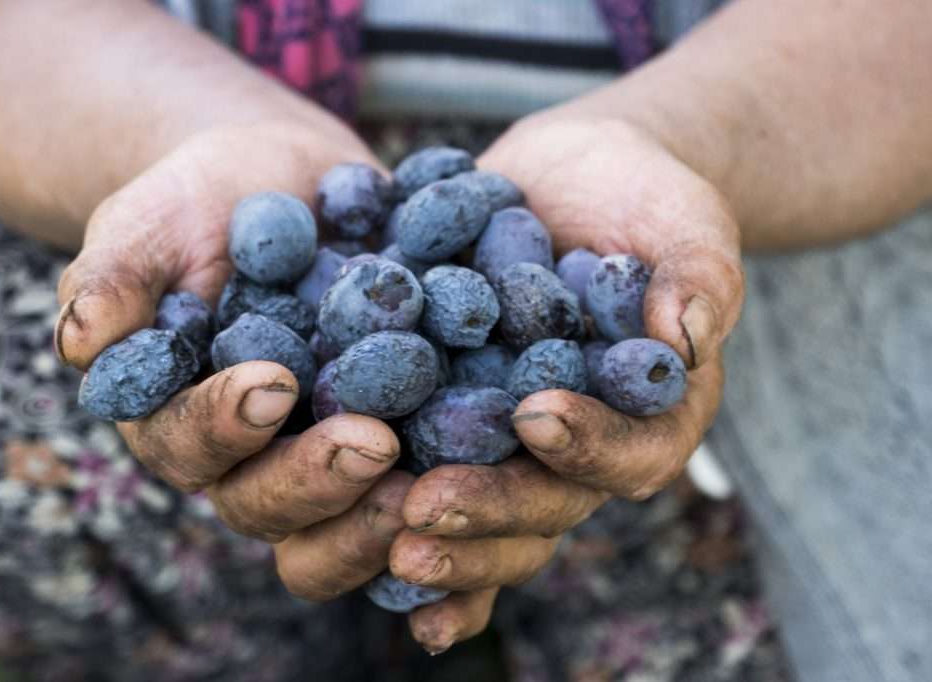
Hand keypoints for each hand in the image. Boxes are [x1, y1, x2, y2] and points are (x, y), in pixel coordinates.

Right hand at [55, 123, 410, 597]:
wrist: (289, 189)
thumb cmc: (202, 202)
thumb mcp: (153, 221)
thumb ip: (117, 277)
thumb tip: (80, 338)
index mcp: (181, 419)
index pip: (190, 442)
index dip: (226, 424)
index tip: (273, 384)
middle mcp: (252, 459)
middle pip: (271, 502)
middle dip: (319, 479)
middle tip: (376, 443)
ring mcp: (326, 456)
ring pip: (348, 516)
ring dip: (389, 510)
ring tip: (442, 476)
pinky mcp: (399, 438)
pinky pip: (423, 485)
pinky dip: (457, 495)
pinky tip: (504, 473)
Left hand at [385, 112, 743, 652]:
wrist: (573, 179)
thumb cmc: (646, 198)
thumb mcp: (684, 221)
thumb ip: (698, 275)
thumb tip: (684, 336)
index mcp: (648, 417)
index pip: (631, 451)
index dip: (588, 445)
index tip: (535, 416)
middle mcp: (578, 443)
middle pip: (542, 499)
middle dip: (487, 506)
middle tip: (423, 508)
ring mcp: (509, 434)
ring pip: (479, 499)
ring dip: (434, 526)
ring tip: (377, 526)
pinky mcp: (450, 408)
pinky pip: (421, 460)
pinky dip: (384, 494)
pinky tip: (341, 507)